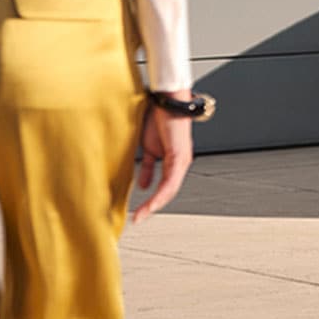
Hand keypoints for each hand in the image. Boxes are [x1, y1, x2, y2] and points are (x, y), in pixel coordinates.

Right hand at [131, 93, 194, 223]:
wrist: (165, 100)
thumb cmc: (157, 117)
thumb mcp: (147, 146)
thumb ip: (146, 165)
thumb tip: (141, 184)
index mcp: (171, 161)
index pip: (162, 186)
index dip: (151, 200)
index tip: (139, 211)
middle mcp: (179, 163)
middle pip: (166, 191)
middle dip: (151, 206)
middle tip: (138, 218)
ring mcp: (181, 160)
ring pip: (169, 189)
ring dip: (154, 204)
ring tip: (141, 215)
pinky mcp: (179, 157)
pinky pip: (170, 180)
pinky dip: (159, 194)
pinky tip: (150, 203)